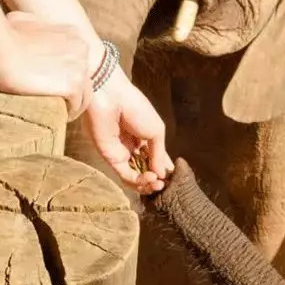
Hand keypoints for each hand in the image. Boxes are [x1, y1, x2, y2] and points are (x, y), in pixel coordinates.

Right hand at [0, 10, 91, 119]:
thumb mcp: (25, 20)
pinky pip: (76, 106)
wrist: (1, 49)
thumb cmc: (6, 34)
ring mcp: (79, 68)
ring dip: (72, 105)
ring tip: (58, 113)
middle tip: (58, 102)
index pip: (78, 61)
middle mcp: (82, 49)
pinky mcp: (73, 85)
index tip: (54, 84)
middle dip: (72, 91)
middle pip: (84, 78)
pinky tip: (56, 117)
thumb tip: (31, 31)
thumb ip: (37, 26)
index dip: (67, 75)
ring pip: (84, 95)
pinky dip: (67, 113)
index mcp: (73, 34)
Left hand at [84, 67, 173, 193]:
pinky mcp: (110, 158)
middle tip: (165, 184)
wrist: (112, 100)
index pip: (155, 159)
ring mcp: (121, 154)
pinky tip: (150, 178)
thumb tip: (162, 175)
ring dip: (148, 184)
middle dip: (157, 180)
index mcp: (144, 138)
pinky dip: (138, 181)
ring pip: (135, 178)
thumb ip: (158, 155)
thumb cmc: (136, 108)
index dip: (164, 169)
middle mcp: (133, 148)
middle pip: (145, 171)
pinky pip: (125, 176)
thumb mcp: (156, 130)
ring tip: (158, 184)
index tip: (173, 176)